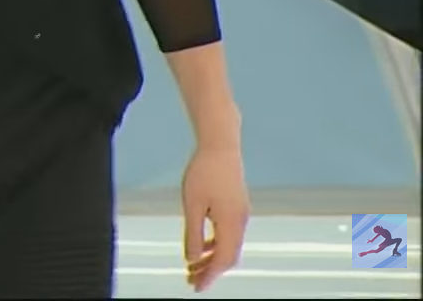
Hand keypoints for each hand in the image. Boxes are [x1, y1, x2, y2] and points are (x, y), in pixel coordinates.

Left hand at [181, 142, 248, 292]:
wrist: (220, 146)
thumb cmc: (204, 172)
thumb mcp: (192, 205)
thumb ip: (193, 234)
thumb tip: (192, 258)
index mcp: (231, 224)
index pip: (222, 260)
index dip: (210, 276)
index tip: (196, 287)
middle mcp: (241, 222)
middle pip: (228, 256)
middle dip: (210, 270)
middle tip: (191, 279)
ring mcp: (241, 214)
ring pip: (229, 245)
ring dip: (212, 257)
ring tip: (193, 265)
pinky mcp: (237, 207)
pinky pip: (229, 233)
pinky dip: (216, 243)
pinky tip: (202, 245)